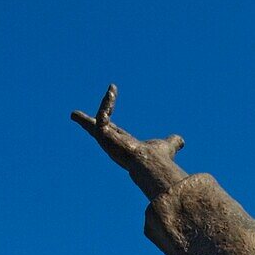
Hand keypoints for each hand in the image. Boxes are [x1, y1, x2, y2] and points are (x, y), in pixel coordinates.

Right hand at [71, 85, 185, 198]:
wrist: (151, 165)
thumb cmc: (158, 159)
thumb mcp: (167, 145)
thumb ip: (173, 142)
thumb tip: (182, 141)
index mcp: (124, 145)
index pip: (114, 133)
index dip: (108, 124)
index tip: (104, 118)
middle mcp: (114, 144)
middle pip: (97, 131)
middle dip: (86, 123)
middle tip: (74, 115)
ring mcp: (108, 141)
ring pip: (94, 126)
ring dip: (83, 120)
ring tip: (73, 113)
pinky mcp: (104, 136)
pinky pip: (102, 116)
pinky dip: (107, 103)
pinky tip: (112, 90)